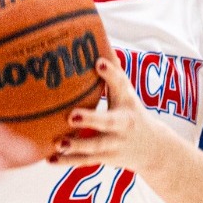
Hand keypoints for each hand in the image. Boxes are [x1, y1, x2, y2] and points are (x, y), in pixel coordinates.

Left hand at [51, 57, 181, 173]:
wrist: (152, 149)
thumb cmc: (131, 111)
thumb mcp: (126, 93)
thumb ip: (112, 74)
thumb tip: (96, 40)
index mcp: (127, 103)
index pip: (120, 86)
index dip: (111, 74)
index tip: (99, 62)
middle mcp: (123, 125)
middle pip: (108, 123)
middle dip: (91, 120)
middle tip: (71, 116)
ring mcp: (114, 144)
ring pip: (95, 146)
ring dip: (76, 146)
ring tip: (58, 143)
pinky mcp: (105, 158)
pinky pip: (85, 161)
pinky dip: (68, 161)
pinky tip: (50, 159)